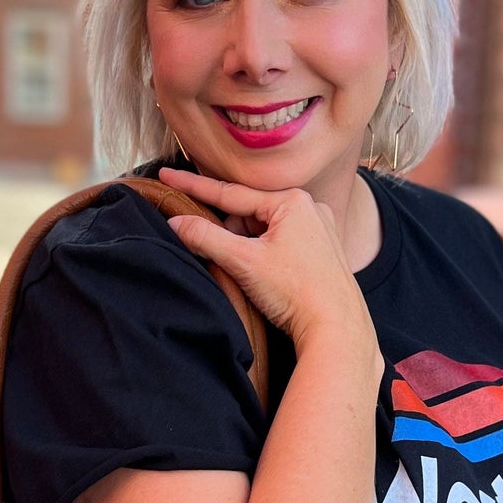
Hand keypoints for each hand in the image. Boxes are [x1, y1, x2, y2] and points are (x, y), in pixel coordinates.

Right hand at [157, 166, 374, 352]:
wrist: (337, 328)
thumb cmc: (296, 292)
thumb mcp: (243, 262)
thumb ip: (205, 238)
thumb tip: (175, 222)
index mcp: (292, 201)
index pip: (230, 192)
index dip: (193, 186)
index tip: (165, 174)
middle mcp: (310, 208)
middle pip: (248, 215)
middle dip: (230, 235)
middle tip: (228, 263)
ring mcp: (319, 230)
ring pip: (264, 231)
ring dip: (247, 249)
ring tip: (254, 279)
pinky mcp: (322, 252)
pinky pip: (282, 244)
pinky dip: (265, 257)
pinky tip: (267, 280)